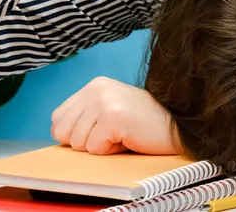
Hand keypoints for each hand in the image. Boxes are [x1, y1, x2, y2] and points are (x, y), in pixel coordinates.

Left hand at [51, 77, 180, 155]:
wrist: (178, 126)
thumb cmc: (143, 125)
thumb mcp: (109, 110)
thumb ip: (84, 115)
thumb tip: (58, 133)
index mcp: (94, 85)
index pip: (57, 119)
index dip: (75, 134)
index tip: (102, 130)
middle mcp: (97, 88)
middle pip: (62, 132)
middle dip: (85, 142)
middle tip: (113, 133)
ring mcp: (105, 101)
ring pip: (78, 143)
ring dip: (101, 147)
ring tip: (123, 134)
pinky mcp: (113, 117)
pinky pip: (95, 148)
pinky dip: (111, 151)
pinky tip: (128, 138)